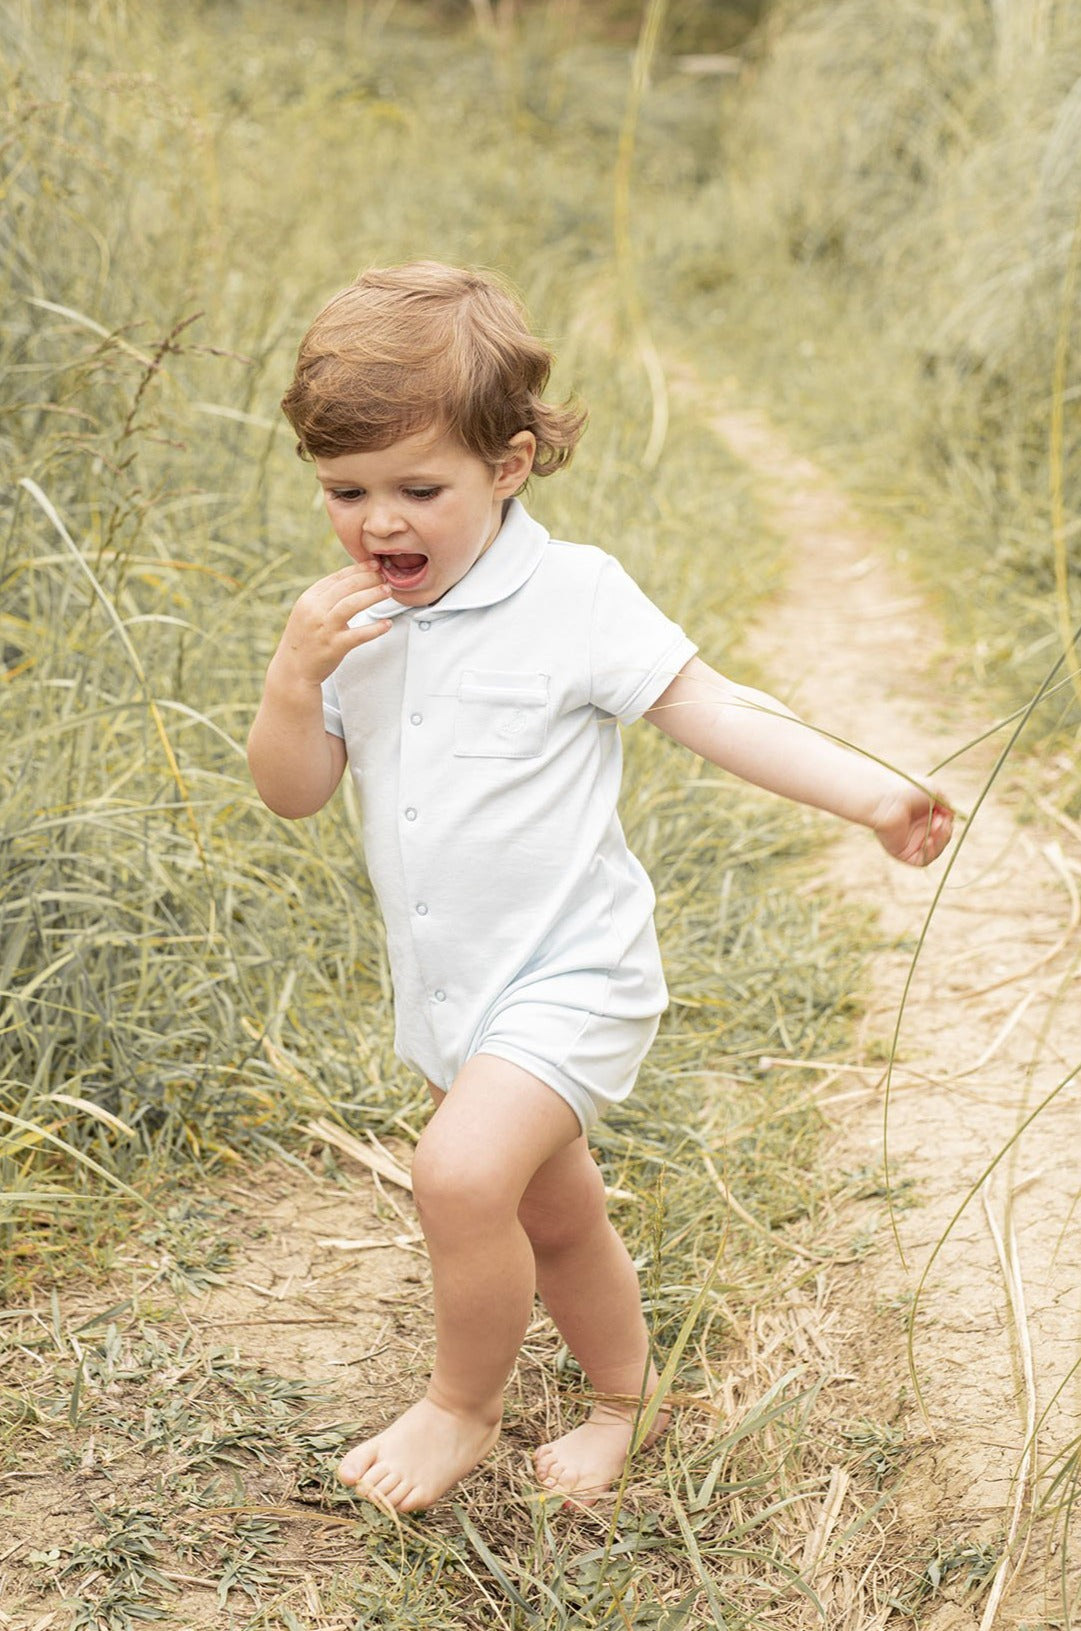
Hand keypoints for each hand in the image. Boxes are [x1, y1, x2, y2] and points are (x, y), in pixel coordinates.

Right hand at [271, 561, 391, 688]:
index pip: (337, 578)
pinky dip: (375, 629)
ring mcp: (324, 628)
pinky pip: (359, 635)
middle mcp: (315, 611)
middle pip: (346, 588)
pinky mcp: (334, 647)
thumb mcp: (308, 612)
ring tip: (387, 592)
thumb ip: (326, 597)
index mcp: (309, 599)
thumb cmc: (305, 639)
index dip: (358, 569)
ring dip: (372, 595)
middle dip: (369, 579)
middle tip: (384, 577)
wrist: (293, 670)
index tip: (374, 565)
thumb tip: (353, 579)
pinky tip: (387, 624)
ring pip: (352, 605)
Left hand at [871, 784, 953, 866]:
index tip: (944, 814)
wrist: (888, 799)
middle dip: (945, 831)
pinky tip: (929, 840)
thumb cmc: (908, 790)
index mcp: (922, 816)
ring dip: (941, 840)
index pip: (942, 826)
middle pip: (941, 839)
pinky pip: (923, 860)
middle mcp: (916, 830)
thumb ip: (946, 803)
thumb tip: (950, 816)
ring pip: (935, 850)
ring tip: (936, 827)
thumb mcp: (934, 791)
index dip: (947, 822)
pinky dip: (931, 852)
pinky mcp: (903, 853)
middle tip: (940, 821)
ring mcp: (910, 842)